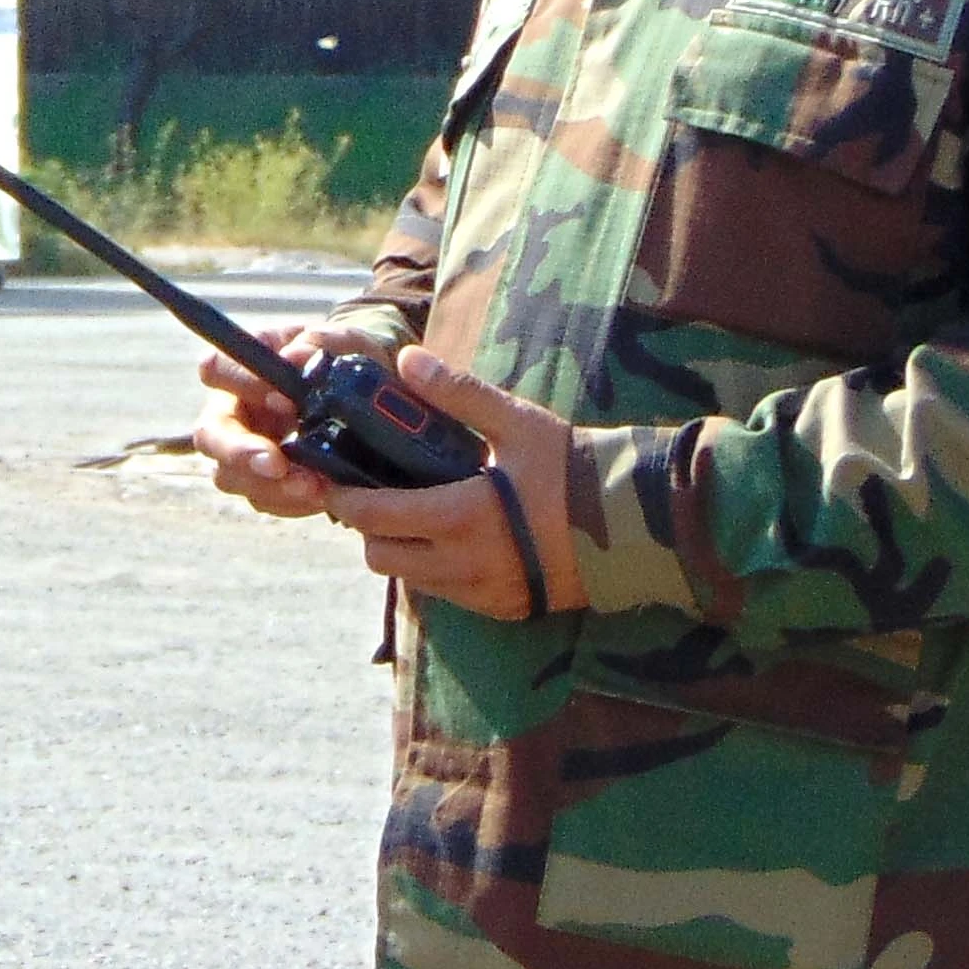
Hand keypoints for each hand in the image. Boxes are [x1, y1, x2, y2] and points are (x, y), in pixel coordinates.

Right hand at [194, 315, 408, 519]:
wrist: (371, 402)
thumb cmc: (345, 363)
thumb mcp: (346, 344)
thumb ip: (324, 342)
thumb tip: (296, 358)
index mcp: (244, 367)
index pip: (216, 369)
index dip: (242, 385)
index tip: (284, 400)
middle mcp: (233, 410)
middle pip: (209, 435)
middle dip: (239, 454)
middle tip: (277, 466)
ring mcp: (243, 451)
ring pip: (230, 476)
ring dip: (271, 487)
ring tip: (315, 487)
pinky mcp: (263, 483)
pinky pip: (263, 500)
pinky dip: (291, 502)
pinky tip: (322, 494)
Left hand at [311, 347, 582, 622]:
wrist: (633, 524)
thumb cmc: (572, 468)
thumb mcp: (516, 422)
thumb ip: (457, 394)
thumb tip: (407, 360)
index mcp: (458, 517)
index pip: (374, 517)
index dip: (345, 499)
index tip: (336, 481)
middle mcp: (462, 565)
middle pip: (381, 558)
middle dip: (369, 529)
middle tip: (378, 497)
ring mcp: (481, 593)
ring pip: (411, 580)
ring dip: (402, 552)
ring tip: (415, 515)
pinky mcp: (501, 608)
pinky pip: (447, 595)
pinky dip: (435, 571)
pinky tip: (453, 539)